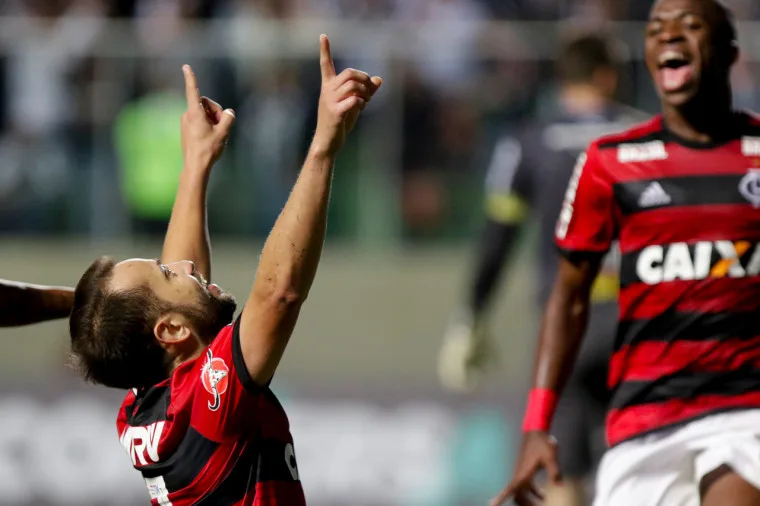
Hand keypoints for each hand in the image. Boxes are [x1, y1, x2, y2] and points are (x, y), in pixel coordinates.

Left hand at [180, 64, 235, 170]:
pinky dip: (208, 125)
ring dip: (213, 120)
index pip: (193, 91)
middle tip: (222, 126)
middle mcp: (188, 115)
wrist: (195, 166)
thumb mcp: (223, 133)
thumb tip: (229, 113)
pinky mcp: (187, 129)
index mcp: (195, 113)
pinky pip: (200, 121)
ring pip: (204, 113)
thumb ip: (228, 119)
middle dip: (216, 111)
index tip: (186, 66)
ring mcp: (186, 122)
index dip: (191, 78)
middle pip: (206, 103)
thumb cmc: (208, 149)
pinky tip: (212, 138)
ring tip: (217, 135)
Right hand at [313, 34, 382, 156]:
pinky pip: (354, 99)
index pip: (325, 65)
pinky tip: (362, 107)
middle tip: (369, 88)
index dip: (324, 50)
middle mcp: (327, 91)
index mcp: (329, 87)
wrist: (328, 142)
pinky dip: (362, 102)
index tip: (323, 36)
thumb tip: (379, 79)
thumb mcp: (354, 104)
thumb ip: (366, 91)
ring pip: (353, 86)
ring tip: (366, 100)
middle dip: (363, 78)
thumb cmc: (340, 122)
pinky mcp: (336, 112)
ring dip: (365, 92)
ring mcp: (330, 101)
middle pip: (349, 73)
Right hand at [490, 431, 561, 505]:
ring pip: (521, 492)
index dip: (500, 498)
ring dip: (529, 499)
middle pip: (517, 496)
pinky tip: (543, 494)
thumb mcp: (550, 458)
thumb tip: (559, 486)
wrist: (535, 432)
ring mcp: (521, 472)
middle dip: (526, 504)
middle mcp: (519, 475)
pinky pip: (526, 486)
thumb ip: (555, 473)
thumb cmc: (542, 444)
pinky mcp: (525, 470)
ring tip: (542, 503)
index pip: (510, 490)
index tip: (491, 505)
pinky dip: (533, 492)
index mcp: (523, 474)